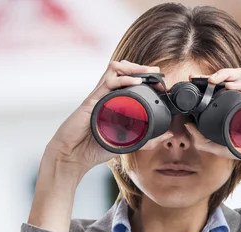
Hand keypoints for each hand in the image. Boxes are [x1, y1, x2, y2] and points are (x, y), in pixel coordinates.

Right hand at [45, 60, 174, 173]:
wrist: (72, 155)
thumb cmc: (94, 148)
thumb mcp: (126, 143)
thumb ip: (146, 140)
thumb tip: (167, 135)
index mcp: (112, 102)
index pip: (128, 80)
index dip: (144, 77)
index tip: (159, 81)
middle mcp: (105, 95)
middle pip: (121, 69)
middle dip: (140, 68)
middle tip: (157, 73)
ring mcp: (98, 96)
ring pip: (114, 70)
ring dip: (133, 67)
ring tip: (148, 72)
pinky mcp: (92, 101)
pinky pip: (108, 84)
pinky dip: (123, 80)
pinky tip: (136, 81)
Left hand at [192, 69, 240, 218]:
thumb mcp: (223, 147)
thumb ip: (204, 140)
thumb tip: (187, 126)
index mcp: (239, 101)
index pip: (223, 84)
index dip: (208, 81)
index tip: (194, 80)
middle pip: (231, 76)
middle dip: (214, 74)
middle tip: (200, 78)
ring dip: (225, 74)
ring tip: (212, 80)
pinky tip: (229, 85)